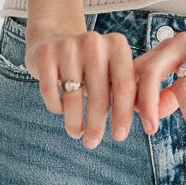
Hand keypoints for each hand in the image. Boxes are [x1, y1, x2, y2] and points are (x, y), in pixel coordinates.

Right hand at [22, 28, 143, 148]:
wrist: (52, 41)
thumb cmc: (90, 65)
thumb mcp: (111, 71)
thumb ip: (125, 91)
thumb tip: (141, 124)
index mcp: (117, 45)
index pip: (125, 86)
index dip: (123, 114)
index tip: (120, 136)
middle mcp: (94, 42)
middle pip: (99, 95)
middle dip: (96, 125)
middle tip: (92, 143)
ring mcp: (67, 46)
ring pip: (73, 97)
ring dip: (75, 122)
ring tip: (76, 133)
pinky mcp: (44, 54)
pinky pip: (51, 91)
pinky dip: (57, 106)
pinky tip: (61, 111)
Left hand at [131, 21, 185, 140]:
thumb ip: (171, 95)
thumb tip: (150, 114)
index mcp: (167, 50)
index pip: (137, 71)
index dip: (126, 96)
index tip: (125, 123)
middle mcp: (180, 44)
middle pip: (149, 73)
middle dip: (145, 105)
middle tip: (150, 131)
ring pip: (184, 84)